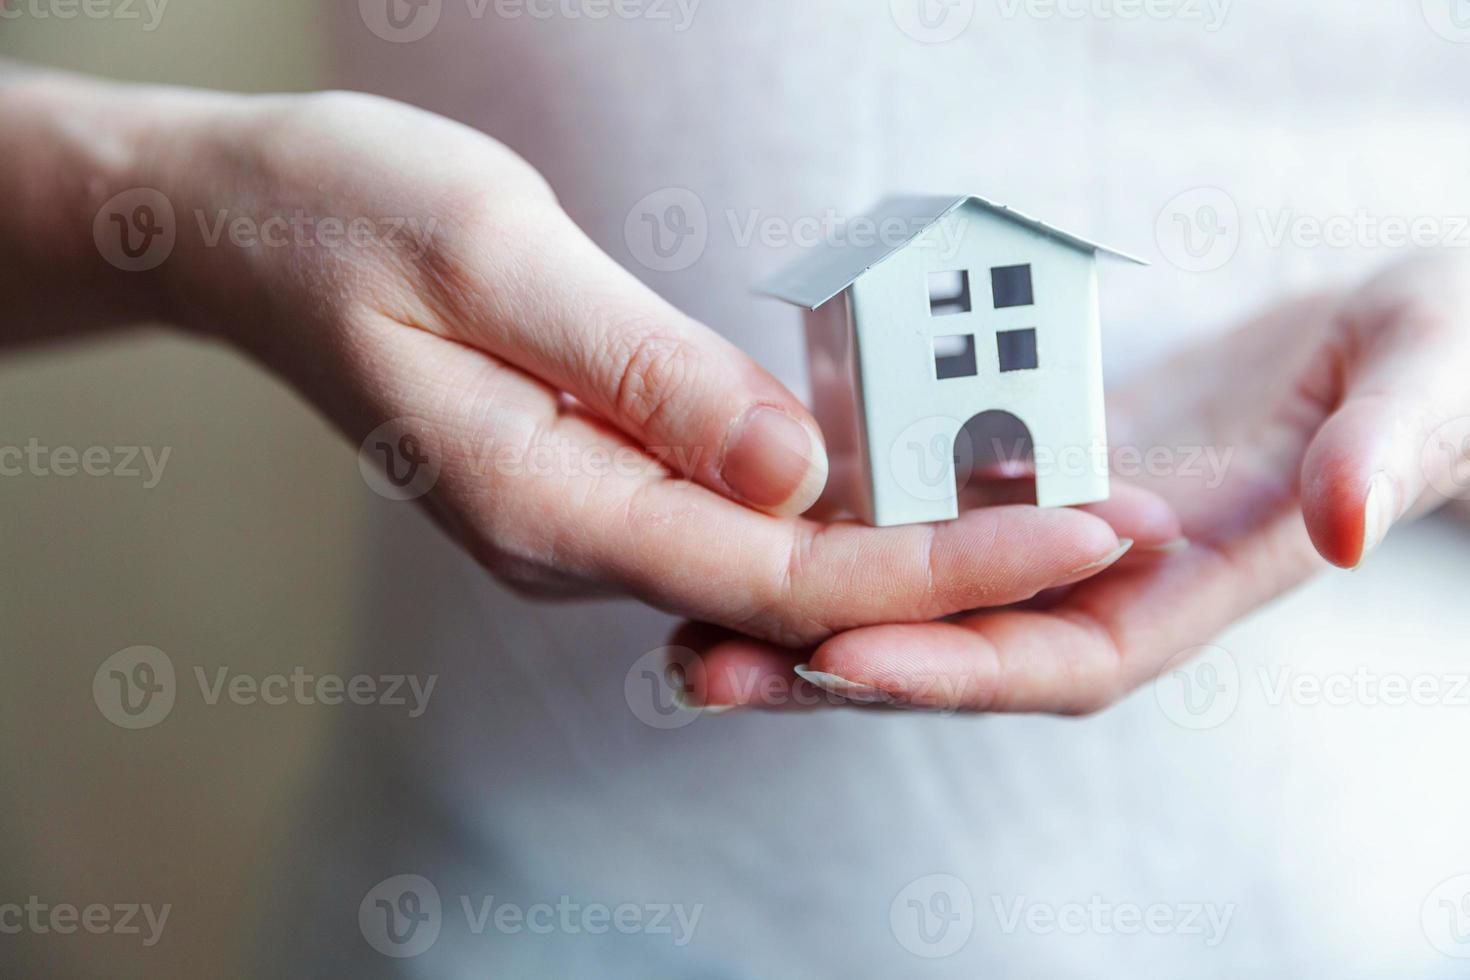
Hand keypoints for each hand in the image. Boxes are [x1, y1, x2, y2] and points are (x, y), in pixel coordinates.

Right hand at [64, 86, 1180, 644]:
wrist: (252, 229)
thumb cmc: (355, 220)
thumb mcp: (497, 260)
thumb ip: (647, 373)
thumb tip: (799, 470)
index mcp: (550, 503)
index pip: (784, 569)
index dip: (941, 561)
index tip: (1077, 531)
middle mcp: (577, 540)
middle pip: (802, 589)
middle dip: (966, 569)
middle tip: (1120, 529)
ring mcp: (588, 519)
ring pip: (780, 562)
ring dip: (920, 542)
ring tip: (1062, 508)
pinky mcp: (601, 480)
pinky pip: (743, 515)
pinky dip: (846, 503)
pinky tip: (932, 472)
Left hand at [674, 254, 1469, 710]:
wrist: (1386, 348)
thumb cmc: (1424, 373)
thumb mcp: (1424, 394)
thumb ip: (1387, 455)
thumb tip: (1352, 521)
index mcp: (1180, 595)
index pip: (1050, 659)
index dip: (948, 668)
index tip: (839, 658)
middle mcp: (1093, 586)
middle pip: (946, 645)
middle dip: (823, 664)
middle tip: (696, 665)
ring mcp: (1045, 536)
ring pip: (906, 584)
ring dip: (792, 598)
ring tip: (671, 603)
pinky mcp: (1017, 475)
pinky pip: (914, 505)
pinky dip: (830, 514)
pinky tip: (736, 503)